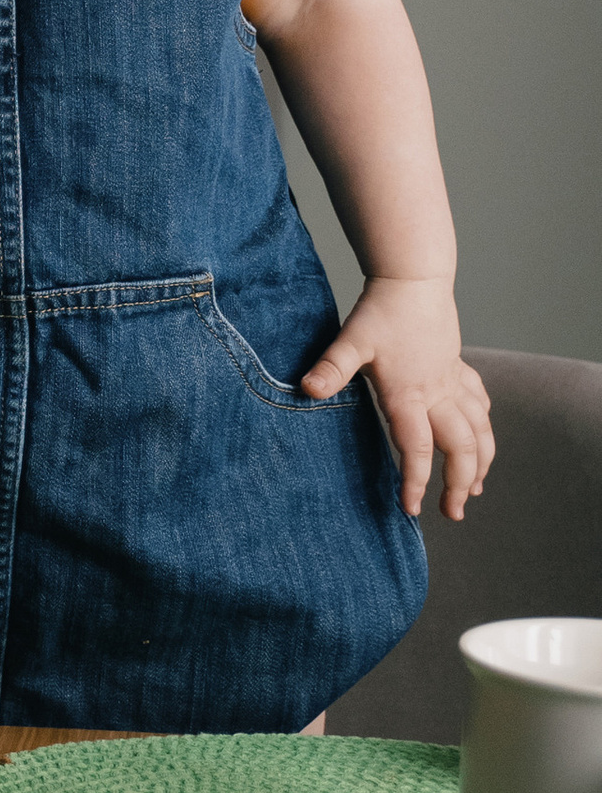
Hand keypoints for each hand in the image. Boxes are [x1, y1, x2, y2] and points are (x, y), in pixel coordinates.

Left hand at [300, 279, 494, 520]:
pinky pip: (481, 405)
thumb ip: (331, 368)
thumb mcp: (351, 340)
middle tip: (452, 513)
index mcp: (408, 394)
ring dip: (481, 463)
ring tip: (474, 490)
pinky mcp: (459, 369)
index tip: (410, 508)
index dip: (416, 481)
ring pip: (480, 431)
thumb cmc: (381, 310)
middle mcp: (437, 393)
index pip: (417, 448)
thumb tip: (307, 389)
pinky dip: (484, 427)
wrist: (414, 279)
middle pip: (461, 448)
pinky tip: (482, 440)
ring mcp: (452, 382)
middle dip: (459, 484)